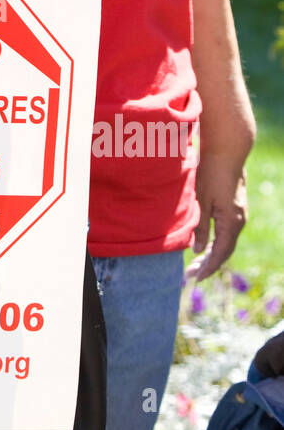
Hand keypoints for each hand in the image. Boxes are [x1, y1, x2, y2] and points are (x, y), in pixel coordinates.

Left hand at [184, 161, 247, 281]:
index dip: (208, 267)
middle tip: (191, 274)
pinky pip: (227, 232)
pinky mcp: (236, 208)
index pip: (220, 253)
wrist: (227, 151)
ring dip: (212, 253)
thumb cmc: (211, 174)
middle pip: (225, 250)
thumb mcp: (200, 201)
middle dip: (209, 264)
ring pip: (226, 241)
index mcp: (231, 223)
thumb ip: (200, 227)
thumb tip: (197, 250)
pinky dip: (216, 242)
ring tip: (195, 263)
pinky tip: (205, 244)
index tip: (196, 278)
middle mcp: (239, 221)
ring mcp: (239, 214)